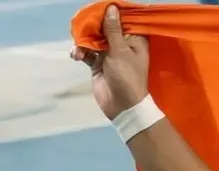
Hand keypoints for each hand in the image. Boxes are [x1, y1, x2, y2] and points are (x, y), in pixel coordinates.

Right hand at [69, 5, 148, 119]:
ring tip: (79, 48)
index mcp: (135, 40)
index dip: (110, 13)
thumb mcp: (120, 51)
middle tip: (82, 27)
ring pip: (93, 39)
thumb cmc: (127, 77)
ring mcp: (109, 53)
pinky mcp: (98, 63)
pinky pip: (86, 51)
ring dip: (83, 41)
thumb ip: (113, 30)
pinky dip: (80, 51)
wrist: (121, 106)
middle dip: (92, 26)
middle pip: (105, 27)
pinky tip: (76, 56)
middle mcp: (122, 44)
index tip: (96, 10)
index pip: (123, 19)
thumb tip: (111, 8)